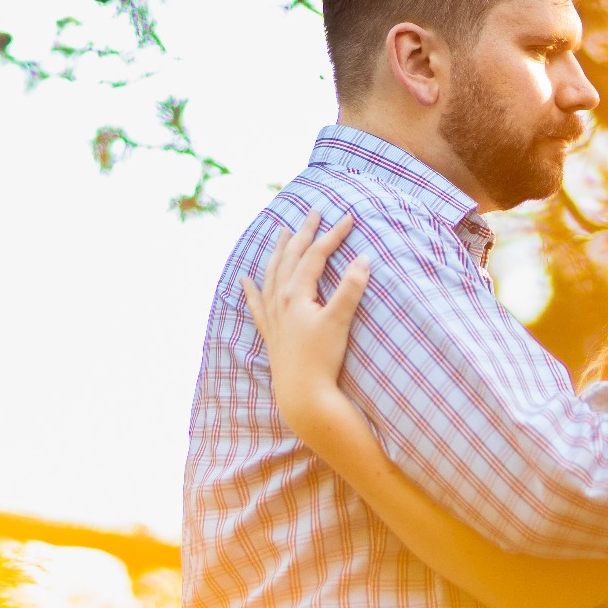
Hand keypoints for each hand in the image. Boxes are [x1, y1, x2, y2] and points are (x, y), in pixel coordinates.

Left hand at [239, 211, 370, 444]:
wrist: (302, 395)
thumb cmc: (321, 359)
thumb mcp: (339, 321)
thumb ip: (351, 288)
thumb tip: (363, 258)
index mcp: (296, 294)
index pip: (315, 255)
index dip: (332, 235)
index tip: (348, 218)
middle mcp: (280, 300)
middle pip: (291, 257)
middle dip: (303, 233)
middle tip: (313, 212)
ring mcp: (273, 316)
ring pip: (272, 274)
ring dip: (279, 252)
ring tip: (282, 233)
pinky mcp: (271, 333)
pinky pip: (256, 305)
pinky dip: (250, 290)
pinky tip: (244, 280)